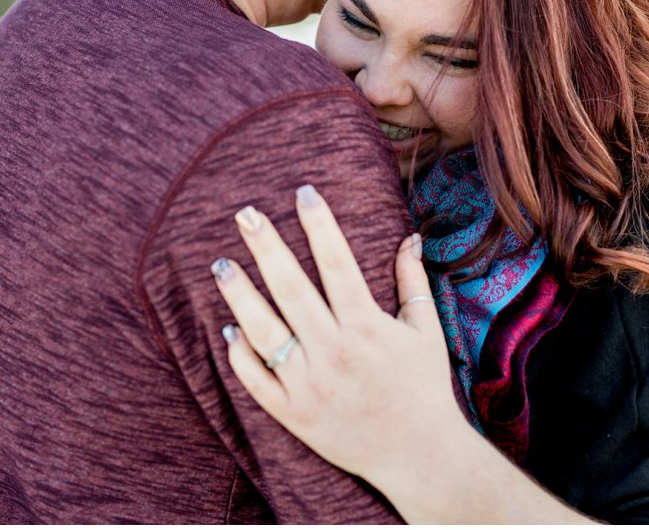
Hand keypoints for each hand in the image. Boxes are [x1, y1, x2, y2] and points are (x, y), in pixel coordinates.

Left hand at [210, 184, 467, 483]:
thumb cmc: (424, 387)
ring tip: (221, 265)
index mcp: (368, 327)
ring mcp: (309, 385)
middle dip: (266, 247)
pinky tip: (230, 329)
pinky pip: (256, 380)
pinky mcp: (293, 414)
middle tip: (245, 214)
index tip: (303, 193)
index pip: (337, 263)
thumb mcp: (426, 332)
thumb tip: (410, 235)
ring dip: (239, 296)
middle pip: (291, 289)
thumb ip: (413, 282)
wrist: (418, 454)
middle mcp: (334, 352)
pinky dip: (240, 355)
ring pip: (263, 332)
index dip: (319, 224)